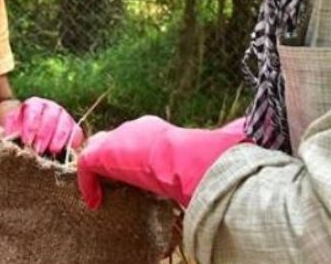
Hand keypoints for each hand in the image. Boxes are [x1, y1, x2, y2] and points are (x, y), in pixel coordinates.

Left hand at [0, 97, 84, 154]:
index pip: (33, 109)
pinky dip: (73, 141)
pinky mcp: (74, 128)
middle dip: (44, 133)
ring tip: (52, 151)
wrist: (33, 133)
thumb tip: (6, 139)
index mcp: (34, 104)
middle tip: (37, 149)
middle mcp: (51, 107)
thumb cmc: (20, 133)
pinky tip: (67, 151)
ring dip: (58, 137)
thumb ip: (10, 132)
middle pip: (50, 116)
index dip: (30, 125)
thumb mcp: (12, 129)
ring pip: (64, 122)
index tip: (26, 141)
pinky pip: (76, 132)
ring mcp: (64, 116)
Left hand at [76, 116, 247, 208]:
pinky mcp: (104, 154)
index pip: (135, 137)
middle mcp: (134, 128)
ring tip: (100, 195)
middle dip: (110, 161)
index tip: (135, 177)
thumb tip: (244, 133)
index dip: (131, 155)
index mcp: (154, 128)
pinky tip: (94, 202)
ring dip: (96, 172)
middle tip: (113, 187)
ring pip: (97, 151)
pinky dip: (87, 184)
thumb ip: (223, 141)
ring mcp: (117, 139)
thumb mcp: (213, 149)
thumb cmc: (199, 156)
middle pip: (112, 141)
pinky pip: (86, 166)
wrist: (185, 159)